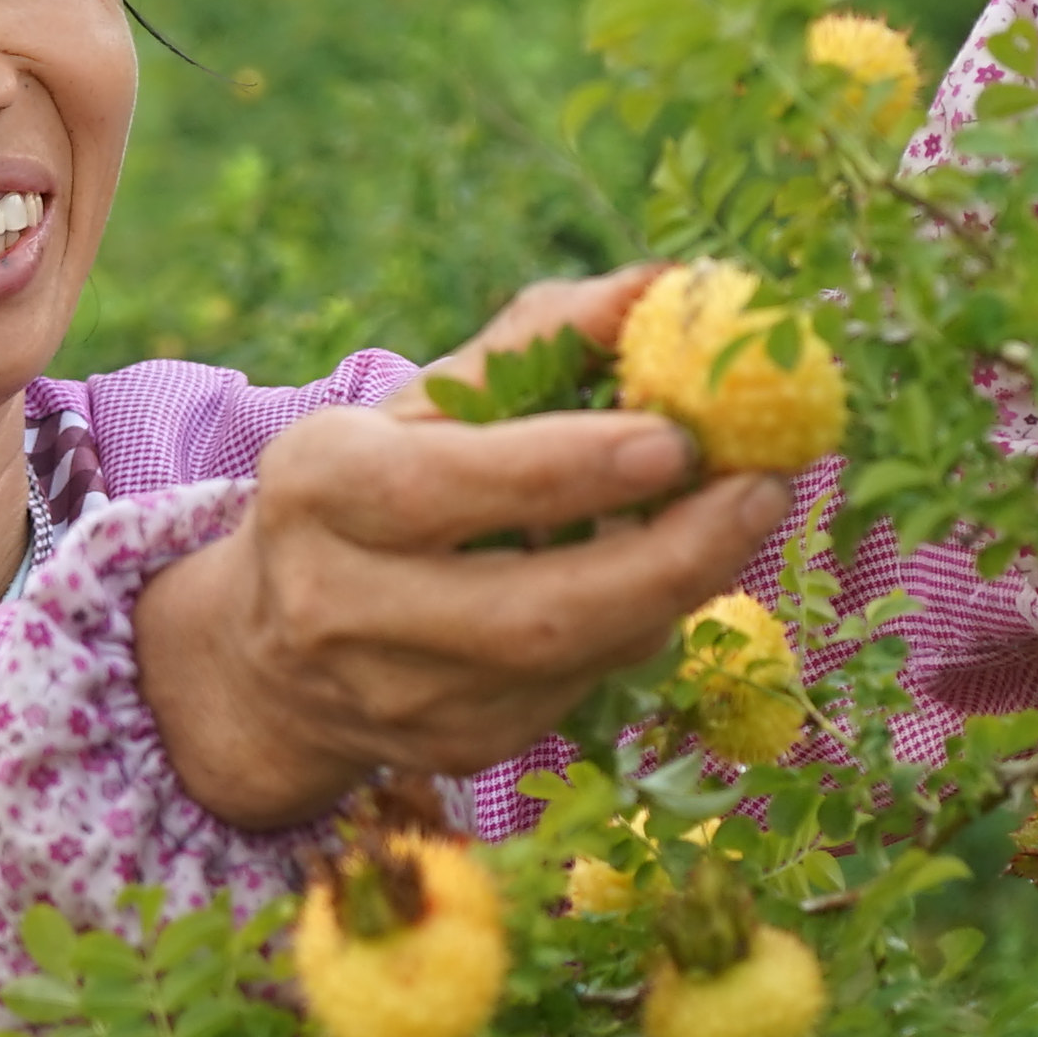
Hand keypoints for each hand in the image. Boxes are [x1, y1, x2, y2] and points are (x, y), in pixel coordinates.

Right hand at [132, 269, 788, 831]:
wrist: (273, 653)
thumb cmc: (374, 486)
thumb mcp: (425, 400)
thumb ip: (541, 338)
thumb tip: (662, 287)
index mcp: (320, 488)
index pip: (451, 488)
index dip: (573, 468)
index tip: (680, 436)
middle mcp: (343, 606)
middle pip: (532, 610)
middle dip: (670, 555)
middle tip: (763, 488)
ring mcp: (403, 698)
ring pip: (573, 659)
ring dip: (678, 588)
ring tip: (742, 513)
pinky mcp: (458, 749)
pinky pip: (580, 690)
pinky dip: (641, 626)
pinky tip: (671, 573)